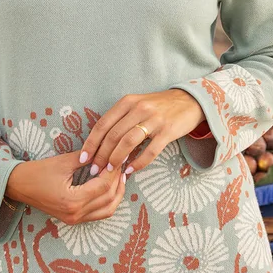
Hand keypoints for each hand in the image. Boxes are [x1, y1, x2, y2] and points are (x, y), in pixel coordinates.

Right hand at [6, 149, 126, 224]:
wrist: (19, 186)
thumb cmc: (38, 171)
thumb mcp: (64, 162)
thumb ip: (87, 158)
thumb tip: (107, 152)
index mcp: (73, 200)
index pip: (104, 186)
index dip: (114, 171)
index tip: (119, 157)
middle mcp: (76, 214)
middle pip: (109, 199)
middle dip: (118, 181)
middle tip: (122, 164)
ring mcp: (75, 219)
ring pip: (107, 210)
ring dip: (117, 194)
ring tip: (120, 176)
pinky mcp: (73, 219)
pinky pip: (98, 214)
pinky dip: (108, 201)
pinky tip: (110, 187)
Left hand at [78, 90, 205, 179]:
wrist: (188, 101)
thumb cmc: (158, 107)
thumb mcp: (137, 105)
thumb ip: (120, 120)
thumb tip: (100, 144)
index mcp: (127, 102)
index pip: (103, 124)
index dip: (91, 143)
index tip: (83, 158)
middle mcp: (139, 108)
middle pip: (113, 135)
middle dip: (101, 155)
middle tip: (94, 170)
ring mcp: (154, 120)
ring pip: (128, 142)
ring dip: (116, 159)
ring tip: (109, 171)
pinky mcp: (168, 131)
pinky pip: (150, 151)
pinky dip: (138, 163)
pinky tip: (130, 170)